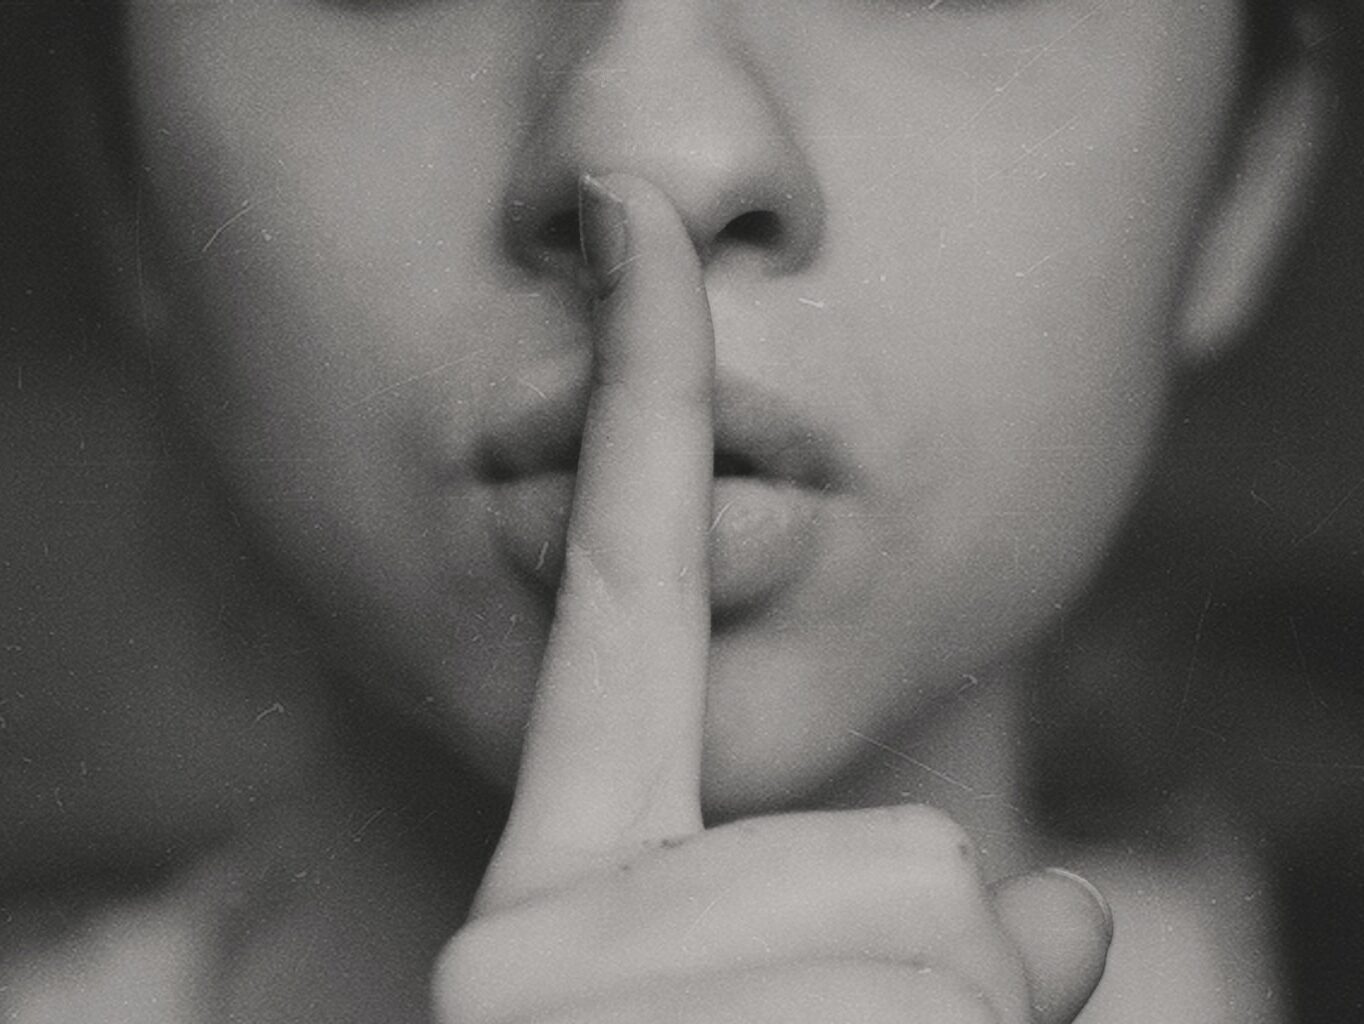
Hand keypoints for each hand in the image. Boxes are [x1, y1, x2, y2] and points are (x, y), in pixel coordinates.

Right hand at [433, 173, 1110, 1023]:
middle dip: (932, 957)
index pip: (620, 591)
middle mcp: (535, 925)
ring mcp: (571, 981)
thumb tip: (1080, 909)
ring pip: (940, 902)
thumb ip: (920, 927)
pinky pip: (960, 986)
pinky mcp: (604, 1020)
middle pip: (898, 836)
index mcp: (564, 885)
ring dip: (941, 1020)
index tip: (632, 223)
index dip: (639, 399)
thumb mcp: (802, 1016)